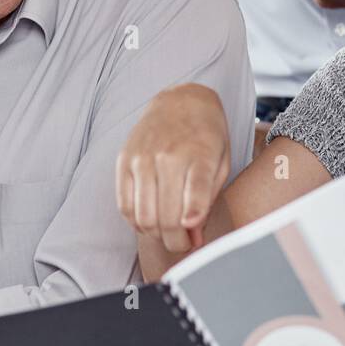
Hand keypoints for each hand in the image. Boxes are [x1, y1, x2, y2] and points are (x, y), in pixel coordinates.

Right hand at [116, 84, 230, 254]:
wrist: (181, 101)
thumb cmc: (207, 136)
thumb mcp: (220, 162)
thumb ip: (208, 200)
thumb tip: (195, 238)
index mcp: (199, 154)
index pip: (195, 197)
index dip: (193, 225)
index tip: (194, 240)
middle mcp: (168, 155)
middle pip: (166, 216)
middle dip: (176, 241)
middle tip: (184, 244)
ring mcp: (142, 158)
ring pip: (143, 216)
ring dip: (156, 235)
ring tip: (168, 233)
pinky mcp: (123, 160)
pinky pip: (124, 205)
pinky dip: (136, 223)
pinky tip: (149, 222)